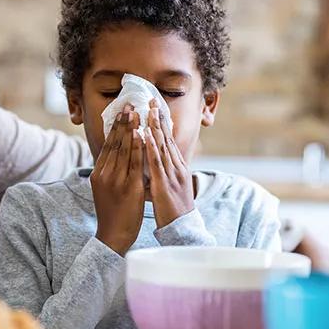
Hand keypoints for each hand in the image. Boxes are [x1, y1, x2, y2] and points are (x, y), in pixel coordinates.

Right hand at [91, 105, 144, 255]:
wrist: (112, 236)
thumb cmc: (112, 214)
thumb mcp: (105, 189)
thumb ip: (110, 172)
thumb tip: (116, 156)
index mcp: (98, 174)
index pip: (108, 145)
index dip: (115, 127)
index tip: (122, 111)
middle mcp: (105, 174)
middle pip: (114, 143)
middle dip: (122, 122)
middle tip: (128, 104)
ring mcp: (116, 180)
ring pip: (123, 150)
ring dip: (130, 129)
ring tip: (136, 113)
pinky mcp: (128, 188)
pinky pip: (134, 163)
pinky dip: (138, 147)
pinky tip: (142, 135)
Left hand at [145, 99, 194, 227]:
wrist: (183, 229)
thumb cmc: (174, 210)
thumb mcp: (171, 187)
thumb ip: (165, 172)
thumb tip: (156, 162)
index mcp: (178, 167)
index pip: (169, 141)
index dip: (162, 123)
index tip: (156, 107)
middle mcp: (177, 167)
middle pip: (167, 138)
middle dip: (159, 118)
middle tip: (152, 99)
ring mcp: (172, 175)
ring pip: (162, 147)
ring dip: (155, 127)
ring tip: (149, 110)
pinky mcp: (164, 184)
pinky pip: (156, 163)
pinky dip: (150, 147)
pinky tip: (145, 135)